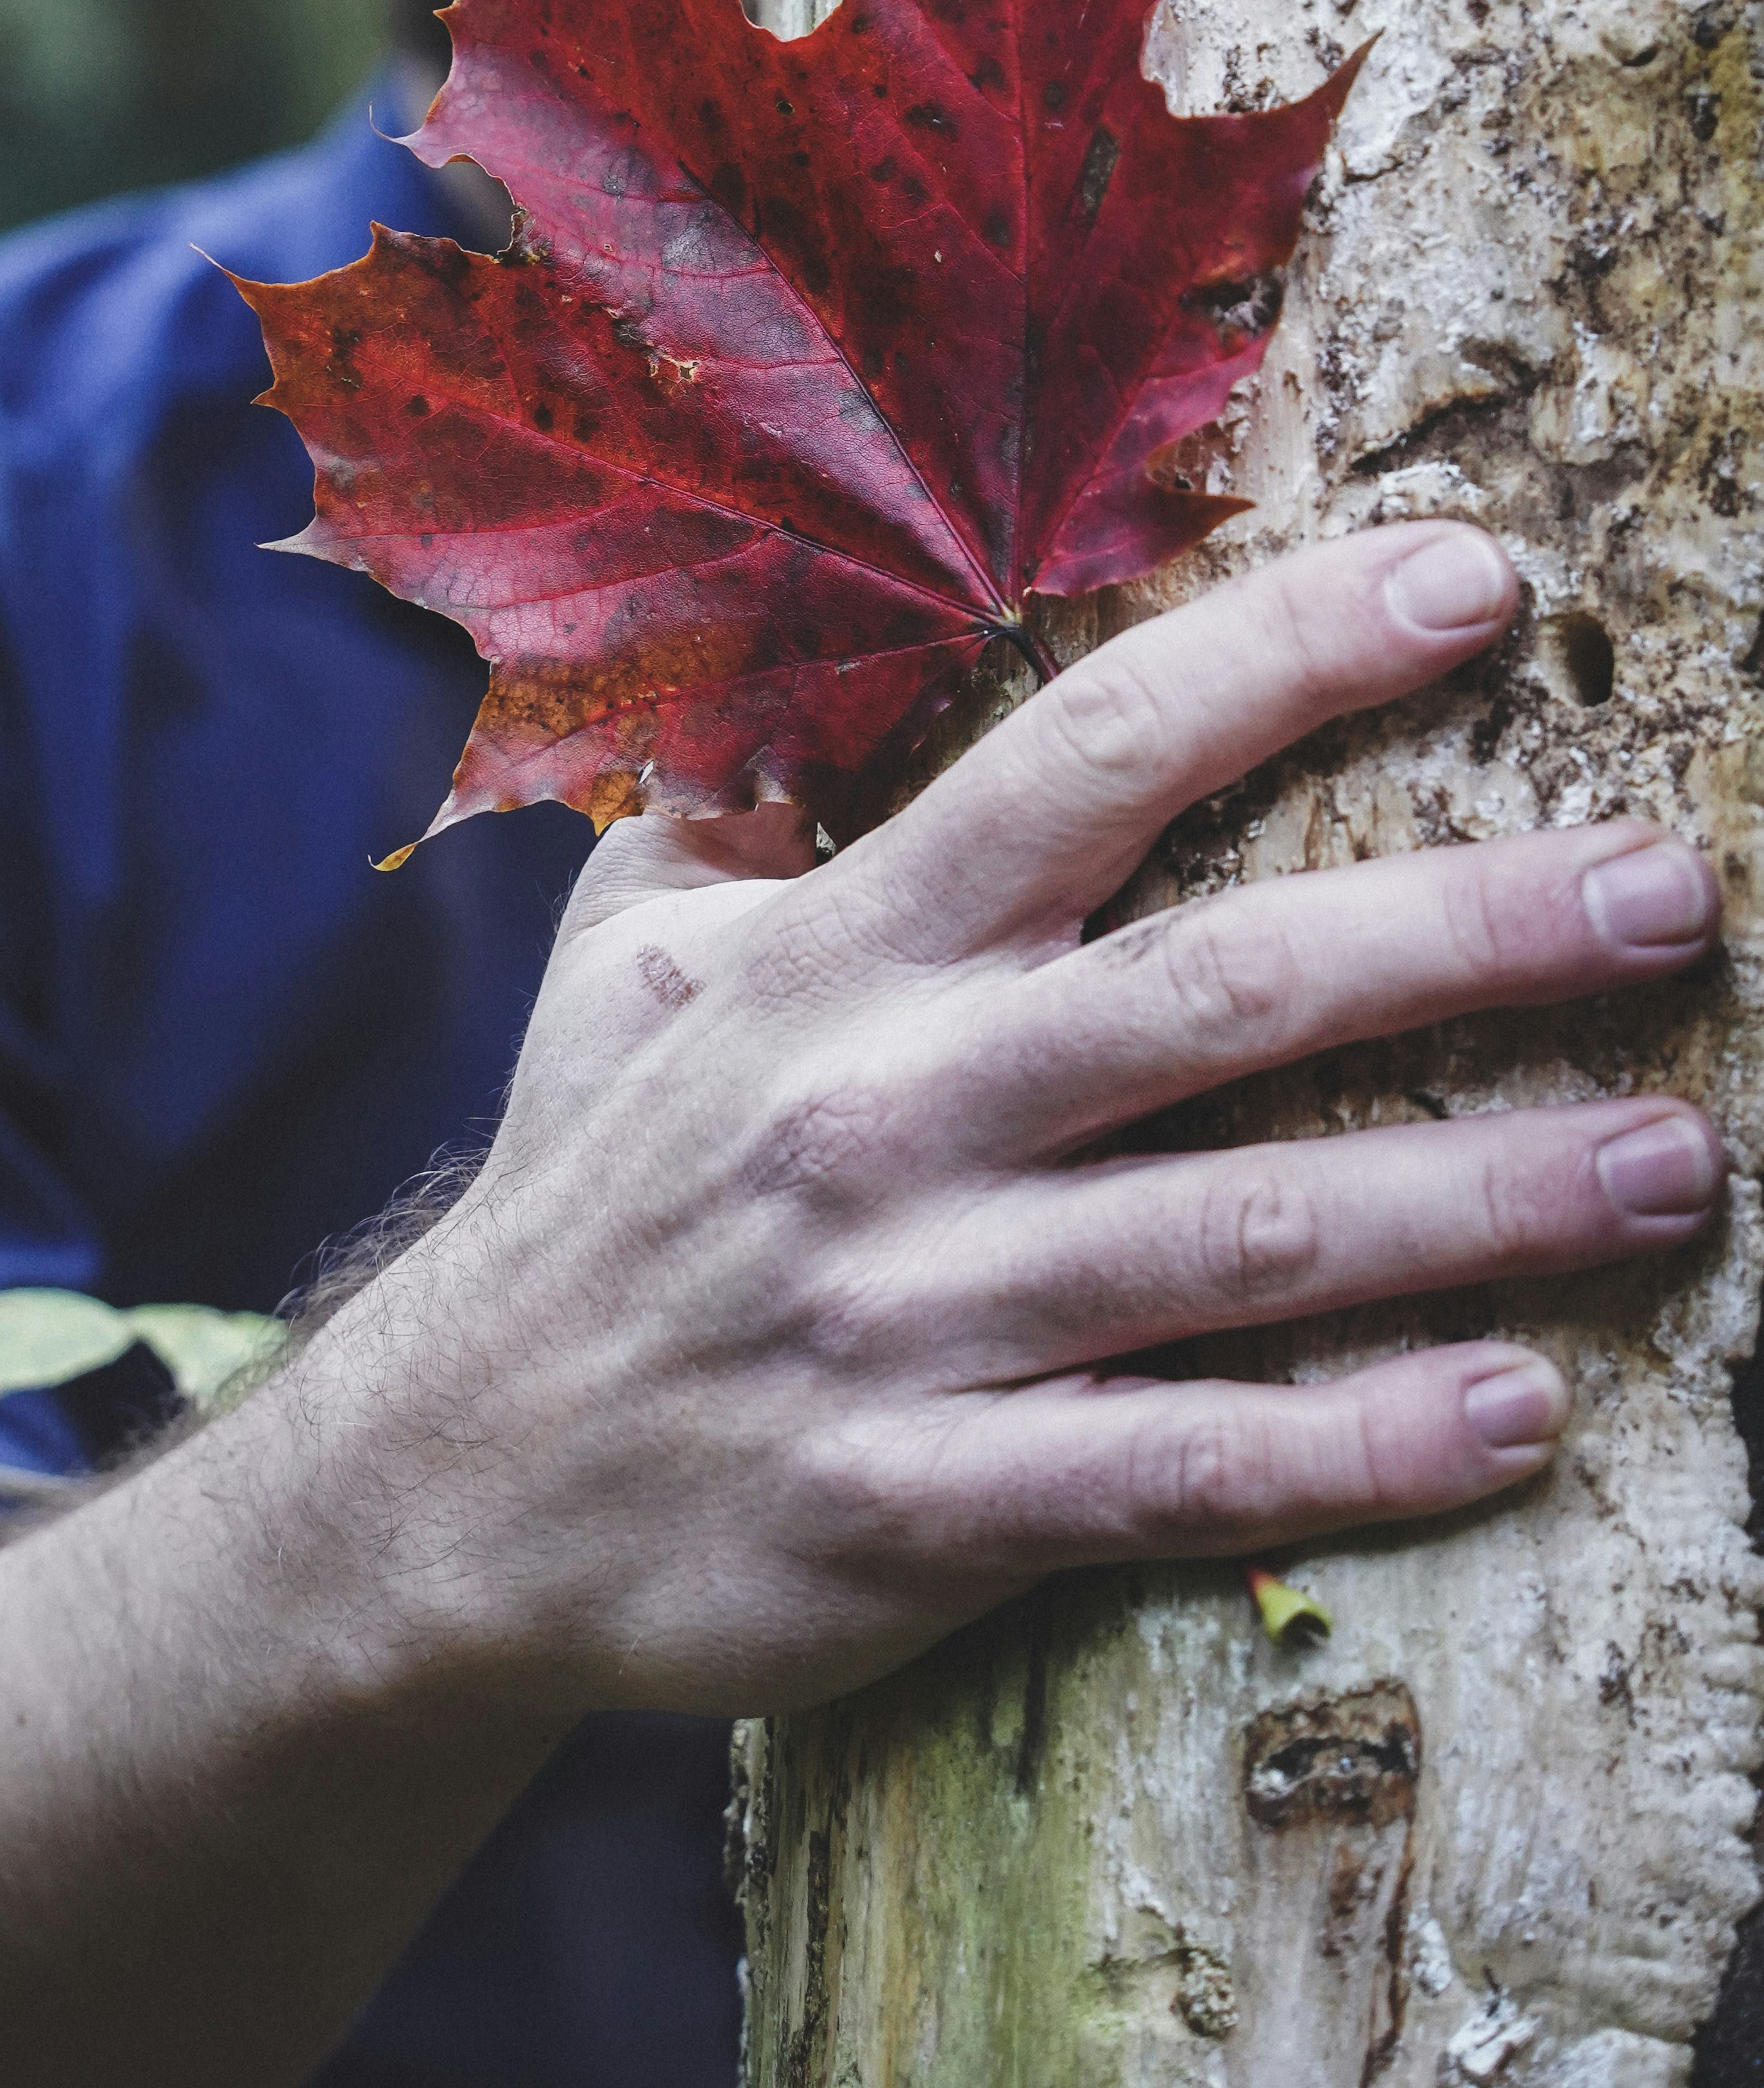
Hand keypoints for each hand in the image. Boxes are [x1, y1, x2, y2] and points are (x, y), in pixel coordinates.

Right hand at [310, 521, 1722, 1716]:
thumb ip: (733, 809)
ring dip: (1483, 1193)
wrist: (446, 1488)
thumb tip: (814, 677)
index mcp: (834, 952)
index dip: (1283, 654)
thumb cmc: (585, 1186)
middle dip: (1466, 930)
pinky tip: (1519, 1405)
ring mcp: (910, 1315)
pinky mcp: (924, 1506)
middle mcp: (886, 1109)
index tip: (1471, 581)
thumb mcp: (619, 957)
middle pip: (1219, 989)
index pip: (1084, 759)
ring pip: (1245, 1233)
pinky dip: (1361, 1444)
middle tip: (1671, 889)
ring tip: (1674, 1155)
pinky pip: (1183, 1468)